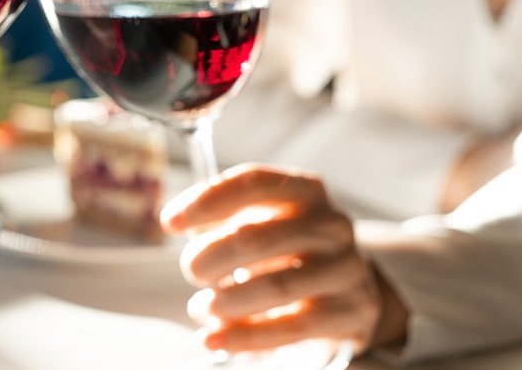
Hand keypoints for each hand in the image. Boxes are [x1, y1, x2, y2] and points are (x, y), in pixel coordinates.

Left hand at [160, 164, 404, 354]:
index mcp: (306, 191)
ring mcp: (345, 269)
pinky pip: (290, 328)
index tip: (170, 222)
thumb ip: (226, 218)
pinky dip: (244, 337)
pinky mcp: (350, 312)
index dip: (206, 201)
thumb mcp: (265, 222)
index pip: (252, 183)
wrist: (351, 291)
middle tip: (193, 271)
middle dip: (210, 257)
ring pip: (275, 286)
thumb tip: (182, 221)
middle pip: (257, 237)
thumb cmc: (292, 251)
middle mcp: (330, 224)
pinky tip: (214, 339)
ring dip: (225, 302)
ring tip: (202, 308)